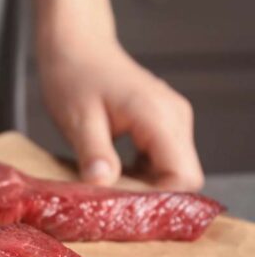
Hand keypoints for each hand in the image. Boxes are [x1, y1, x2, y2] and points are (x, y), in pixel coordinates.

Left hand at [38, 33, 203, 190]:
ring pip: (174, 168)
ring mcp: (171, 117)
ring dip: (145, 185)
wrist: (75, 45)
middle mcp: (174, 117)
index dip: (158, 200)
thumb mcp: (77, 119)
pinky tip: (114, 173)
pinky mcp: (161, 120)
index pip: (184, 177)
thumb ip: (94, 153)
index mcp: (159, 117)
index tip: (125, 210)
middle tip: (112, 204)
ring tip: (109, 188)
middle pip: (183, 175)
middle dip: (151, 196)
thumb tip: (103, 184)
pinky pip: (163, 157)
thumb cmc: (73, 76)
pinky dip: (142, 171)